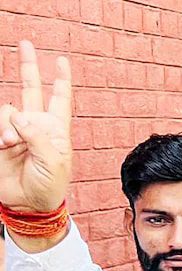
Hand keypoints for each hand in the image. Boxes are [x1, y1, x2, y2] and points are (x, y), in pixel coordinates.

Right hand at [0, 41, 71, 213]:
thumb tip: (19, 115)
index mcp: (56, 129)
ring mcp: (15, 130)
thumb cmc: (49, 185)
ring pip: (7, 109)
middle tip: (25, 43)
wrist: (29, 204)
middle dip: (28, 66)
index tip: (62, 60)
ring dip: (7, 124)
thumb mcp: (53, 162)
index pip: (60, 99)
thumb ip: (38, 136)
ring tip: (9, 144)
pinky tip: (2, 145)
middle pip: (31, 89)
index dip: (61, 80)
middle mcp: (35, 124)